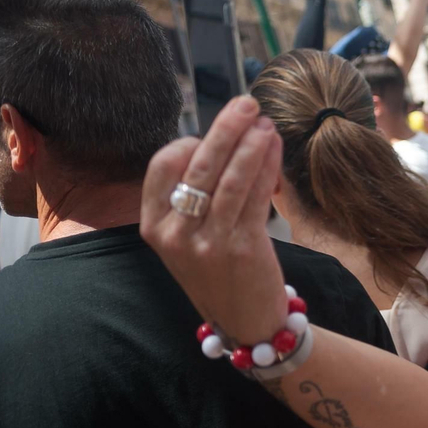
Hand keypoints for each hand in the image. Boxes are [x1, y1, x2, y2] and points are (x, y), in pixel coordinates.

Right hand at [141, 96, 288, 345]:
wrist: (246, 323)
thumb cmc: (221, 273)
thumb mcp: (190, 238)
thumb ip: (194, 198)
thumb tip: (220, 141)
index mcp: (153, 226)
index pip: (162, 165)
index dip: (190, 142)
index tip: (212, 134)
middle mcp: (174, 233)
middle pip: (198, 164)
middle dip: (225, 128)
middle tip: (248, 104)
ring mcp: (206, 241)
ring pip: (228, 177)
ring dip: (250, 143)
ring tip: (265, 121)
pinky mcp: (240, 247)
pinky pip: (253, 195)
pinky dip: (265, 165)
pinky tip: (274, 148)